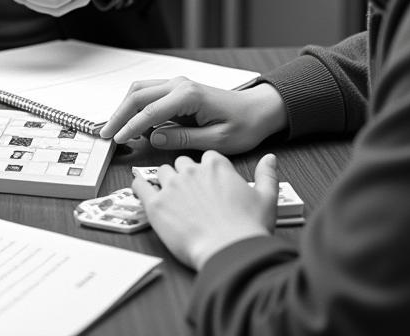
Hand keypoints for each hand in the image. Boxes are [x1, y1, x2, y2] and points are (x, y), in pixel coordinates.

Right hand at [99, 78, 286, 153]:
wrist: (258, 110)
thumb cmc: (243, 126)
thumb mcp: (217, 141)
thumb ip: (183, 139)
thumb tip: (154, 137)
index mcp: (188, 96)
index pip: (150, 111)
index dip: (130, 126)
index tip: (117, 140)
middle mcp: (179, 84)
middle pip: (138, 95)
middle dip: (119, 115)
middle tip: (106, 135)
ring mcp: (177, 84)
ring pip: (140, 90)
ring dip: (124, 108)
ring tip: (114, 129)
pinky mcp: (177, 89)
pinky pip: (149, 93)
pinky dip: (135, 105)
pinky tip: (132, 123)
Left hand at [132, 152, 277, 269]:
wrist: (230, 252)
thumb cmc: (248, 230)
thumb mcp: (267, 199)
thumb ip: (266, 175)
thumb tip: (270, 159)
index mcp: (216, 166)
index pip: (206, 158)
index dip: (207, 170)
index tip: (208, 181)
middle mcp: (191, 171)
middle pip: (182, 163)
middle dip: (186, 175)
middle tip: (191, 193)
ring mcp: (172, 186)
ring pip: (163, 172)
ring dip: (166, 181)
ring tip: (171, 195)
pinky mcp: (156, 204)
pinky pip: (141, 186)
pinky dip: (139, 185)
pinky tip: (140, 187)